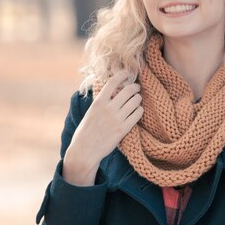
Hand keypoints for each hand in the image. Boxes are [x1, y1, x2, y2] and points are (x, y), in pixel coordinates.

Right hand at [62, 70, 142, 185]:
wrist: (85, 151)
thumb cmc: (86, 131)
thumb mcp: (90, 112)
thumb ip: (101, 101)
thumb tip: (111, 90)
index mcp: (98, 102)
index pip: (113, 82)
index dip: (122, 75)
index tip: (127, 73)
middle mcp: (108, 108)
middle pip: (128, 90)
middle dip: (135, 87)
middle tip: (136, 88)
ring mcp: (117, 119)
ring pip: (136, 101)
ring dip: (138, 98)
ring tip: (137, 100)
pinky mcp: (123, 129)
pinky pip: (138, 114)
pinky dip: (139, 110)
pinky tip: (137, 111)